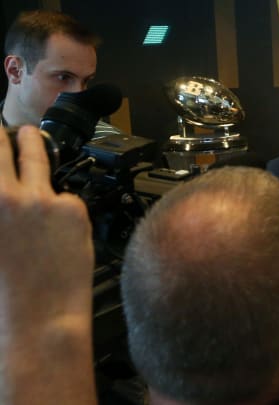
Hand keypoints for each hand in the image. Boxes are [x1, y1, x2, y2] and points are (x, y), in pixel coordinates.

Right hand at [0, 126, 95, 403]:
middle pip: (1, 148)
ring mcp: (40, 197)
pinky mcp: (71, 207)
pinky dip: (63, 209)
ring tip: (29, 136)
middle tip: (1, 128)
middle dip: (1, 135)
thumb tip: (8, 200)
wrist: (40, 319)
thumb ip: (3, 213)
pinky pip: (67, 199)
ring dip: (31, 144)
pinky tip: (60, 233)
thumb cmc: (6, 296)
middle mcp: (5, 195)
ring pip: (37, 158)